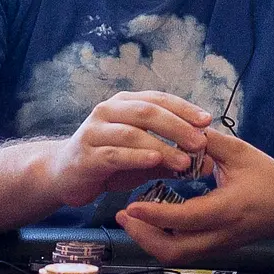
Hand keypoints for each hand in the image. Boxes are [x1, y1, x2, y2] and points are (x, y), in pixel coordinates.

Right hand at [47, 91, 210, 207]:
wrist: (64, 175)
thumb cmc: (110, 162)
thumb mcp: (145, 158)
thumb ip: (173, 158)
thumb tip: (210, 164)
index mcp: (124, 103)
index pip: (158, 99)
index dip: (184, 108)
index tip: (207, 120)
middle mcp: (108, 111)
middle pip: (147, 112)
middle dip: (177, 126)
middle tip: (201, 142)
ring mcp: (95, 131)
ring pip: (133, 133)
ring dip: (162, 146)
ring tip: (185, 160)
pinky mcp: (86, 154)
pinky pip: (115, 153)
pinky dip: (137, 156)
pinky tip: (155, 161)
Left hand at [114, 129, 273, 263]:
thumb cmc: (268, 176)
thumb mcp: (240, 152)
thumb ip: (208, 141)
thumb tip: (176, 129)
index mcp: (228, 209)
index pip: (185, 219)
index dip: (154, 215)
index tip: (131, 204)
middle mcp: (222, 234)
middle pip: (175, 251)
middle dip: (143, 237)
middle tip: (123, 214)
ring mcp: (219, 246)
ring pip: (177, 256)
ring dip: (149, 242)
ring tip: (132, 219)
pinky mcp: (217, 249)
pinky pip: (184, 252)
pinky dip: (162, 241)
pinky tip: (151, 222)